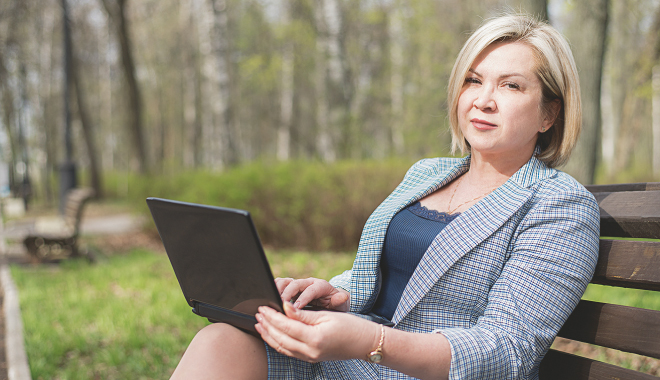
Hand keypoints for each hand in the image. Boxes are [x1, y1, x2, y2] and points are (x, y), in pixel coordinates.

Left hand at [255, 303, 379, 362]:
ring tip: (259, 323)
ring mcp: (309, 357)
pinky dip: (277, 342)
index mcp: (315, 338)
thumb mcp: (326, 316)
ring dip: (268, 334)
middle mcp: (310, 351)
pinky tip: (271, 335)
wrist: (363, 343)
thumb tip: (285, 308)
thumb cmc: (349, 326)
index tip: (263, 307)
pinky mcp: (310, 358)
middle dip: (267, 325)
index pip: (286, 326)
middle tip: (257, 313)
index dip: (273, 316)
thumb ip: (303, 314)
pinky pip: (288, 351)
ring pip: (282, 347)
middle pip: (280, 338)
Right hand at [275, 277, 349, 310]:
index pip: (311, 289)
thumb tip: (342, 297)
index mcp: (320, 286)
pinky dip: (271, 291)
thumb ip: (339, 301)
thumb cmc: (334, 305)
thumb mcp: (340, 305)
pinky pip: (278, 286)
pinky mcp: (288, 289)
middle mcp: (307, 283)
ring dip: (276, 290)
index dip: (303, 298)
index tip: (296, 308)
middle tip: (280, 305)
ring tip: (270, 301)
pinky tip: (267, 302)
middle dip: (286, 294)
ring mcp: (297, 285)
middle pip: (294, 283)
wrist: (331, 302)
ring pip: (284, 282)